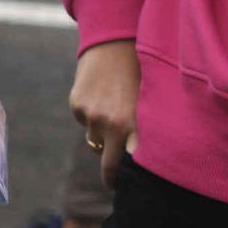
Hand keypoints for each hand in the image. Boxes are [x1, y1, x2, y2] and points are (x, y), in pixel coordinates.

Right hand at [70, 40, 138, 187]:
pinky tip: (103, 94)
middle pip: (108, 165)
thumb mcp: (151, 99)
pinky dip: (92, 114)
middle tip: (116, 182)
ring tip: (116, 110)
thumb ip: (147, 128)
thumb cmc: (142, 69)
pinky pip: (85, 120)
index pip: (129, 166)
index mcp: (132, 124)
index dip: (131, 178)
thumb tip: (147, 159)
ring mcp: (90, 115)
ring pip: (96, 140)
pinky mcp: (76, 104)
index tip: (135, 189)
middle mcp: (109, 123)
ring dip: (104, 134)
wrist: (115, 38)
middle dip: (112, 176)